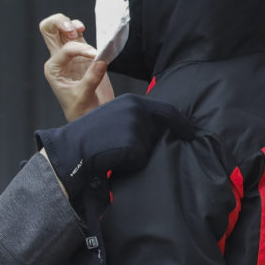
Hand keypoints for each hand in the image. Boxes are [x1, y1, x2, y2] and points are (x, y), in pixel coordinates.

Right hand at [35, 93, 193, 201]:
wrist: (74, 148)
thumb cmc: (91, 136)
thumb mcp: (114, 117)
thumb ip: (136, 118)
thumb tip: (161, 128)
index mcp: (133, 101)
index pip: (167, 110)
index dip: (181, 123)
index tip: (191, 132)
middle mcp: (137, 110)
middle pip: (161, 129)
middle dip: (158, 140)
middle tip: (144, 147)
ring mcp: (136, 127)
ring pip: (150, 147)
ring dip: (138, 153)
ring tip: (115, 150)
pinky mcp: (134, 145)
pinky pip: (141, 160)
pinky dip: (131, 163)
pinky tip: (114, 158)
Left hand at [39, 13, 114, 121]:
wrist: (89, 117)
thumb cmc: (81, 110)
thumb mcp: (83, 97)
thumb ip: (91, 79)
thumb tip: (100, 61)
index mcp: (54, 69)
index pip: (65, 49)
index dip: (80, 49)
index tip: (94, 56)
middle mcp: (59, 59)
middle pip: (49, 29)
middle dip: (59, 22)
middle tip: (74, 30)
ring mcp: (70, 55)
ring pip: (63, 28)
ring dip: (71, 24)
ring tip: (80, 30)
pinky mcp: (83, 54)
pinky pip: (77, 34)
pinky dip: (80, 28)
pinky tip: (84, 30)